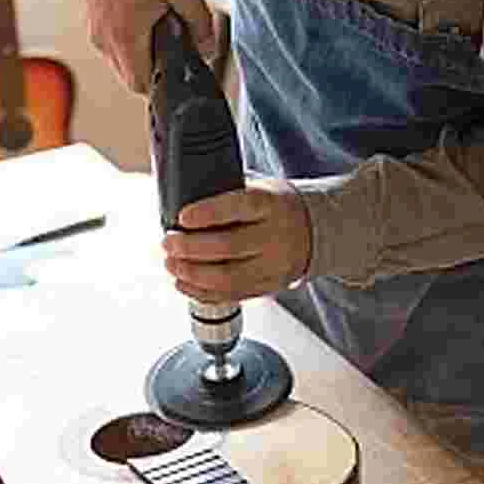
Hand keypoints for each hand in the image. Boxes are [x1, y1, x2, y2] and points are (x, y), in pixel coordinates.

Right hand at [64, 0, 217, 92]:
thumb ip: (199, 21)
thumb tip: (209, 49)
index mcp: (125, 35)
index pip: (143, 85)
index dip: (164, 81)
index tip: (178, 65)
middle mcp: (105, 41)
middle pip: (134, 79)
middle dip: (156, 68)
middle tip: (170, 39)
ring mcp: (96, 36)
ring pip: (123, 64)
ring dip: (143, 55)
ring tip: (155, 22)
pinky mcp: (93, 27)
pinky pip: (114, 48)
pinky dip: (130, 42)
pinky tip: (141, 16)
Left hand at [162, 177, 312, 301]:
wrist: (315, 230)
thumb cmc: (277, 206)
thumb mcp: (260, 187)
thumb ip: (227, 191)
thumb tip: (182, 193)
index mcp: (271, 205)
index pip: (239, 207)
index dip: (208, 213)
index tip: (183, 217)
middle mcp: (275, 236)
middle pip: (228, 247)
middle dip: (190, 248)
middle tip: (168, 243)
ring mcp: (273, 266)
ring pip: (228, 278)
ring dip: (192, 274)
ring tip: (172, 264)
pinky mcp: (269, 286)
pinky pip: (232, 295)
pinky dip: (203, 293)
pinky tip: (185, 284)